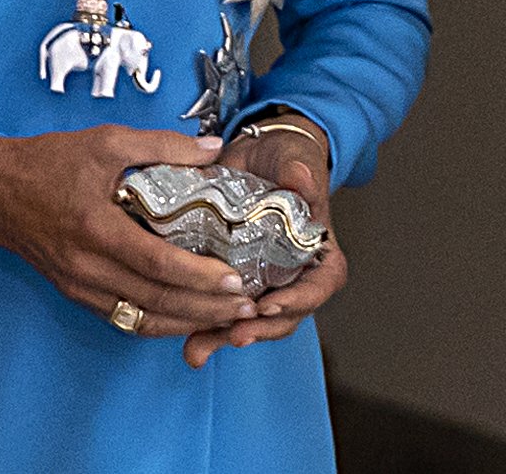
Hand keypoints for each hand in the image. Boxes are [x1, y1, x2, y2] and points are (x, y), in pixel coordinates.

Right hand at [0, 126, 262, 341]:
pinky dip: (158, 322)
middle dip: (206, 310)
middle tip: (246, 308)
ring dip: (188, 323)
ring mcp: (80, 285)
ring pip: (141, 319)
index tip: (234, 280)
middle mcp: (87, 265)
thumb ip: (162, 146)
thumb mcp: (106, 140)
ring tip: (227, 319)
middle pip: (155, 301)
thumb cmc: (49, 161)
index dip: (198, 277)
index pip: (155, 263)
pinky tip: (185, 316)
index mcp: (95, 226)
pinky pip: (124, 319)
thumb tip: (212, 150)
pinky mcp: (76, 293)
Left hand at [181, 114, 346, 367]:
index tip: (271, 306)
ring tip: (197, 350)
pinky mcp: (232, 277)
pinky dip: (205, 324)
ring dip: (224, 336)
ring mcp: (262, 279)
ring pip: (250, 319)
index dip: (299, 300)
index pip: (319, 285)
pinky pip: (223, 307)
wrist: (257, 154)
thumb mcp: (295, 159)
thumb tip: (302, 179)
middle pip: (284, 314)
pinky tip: (186, 339)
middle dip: (258, 329)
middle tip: (233, 335)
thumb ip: (301, 171)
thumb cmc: (285, 157)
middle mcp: (293, 273)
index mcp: (318, 251)